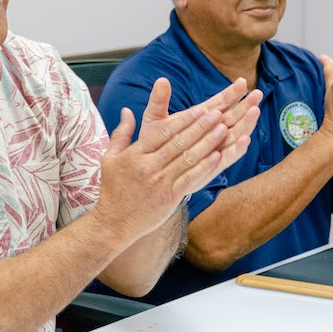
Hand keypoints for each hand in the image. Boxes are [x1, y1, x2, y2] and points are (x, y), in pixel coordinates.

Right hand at [95, 78, 262, 242]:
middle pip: (179, 142)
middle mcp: (149, 166)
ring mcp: (161, 182)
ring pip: (188, 158)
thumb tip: (127, 110)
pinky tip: (217, 156)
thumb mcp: (110, 158)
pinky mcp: (170, 197)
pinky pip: (190, 178)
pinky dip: (204, 166)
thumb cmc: (113, 189)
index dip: (183, 120)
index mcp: (136, 154)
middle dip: (200, 126)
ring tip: (223, 129)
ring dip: (207, 143)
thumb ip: (121, 133)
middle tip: (217, 113)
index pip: (163, 132)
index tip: (199, 109)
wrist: (114, 222)